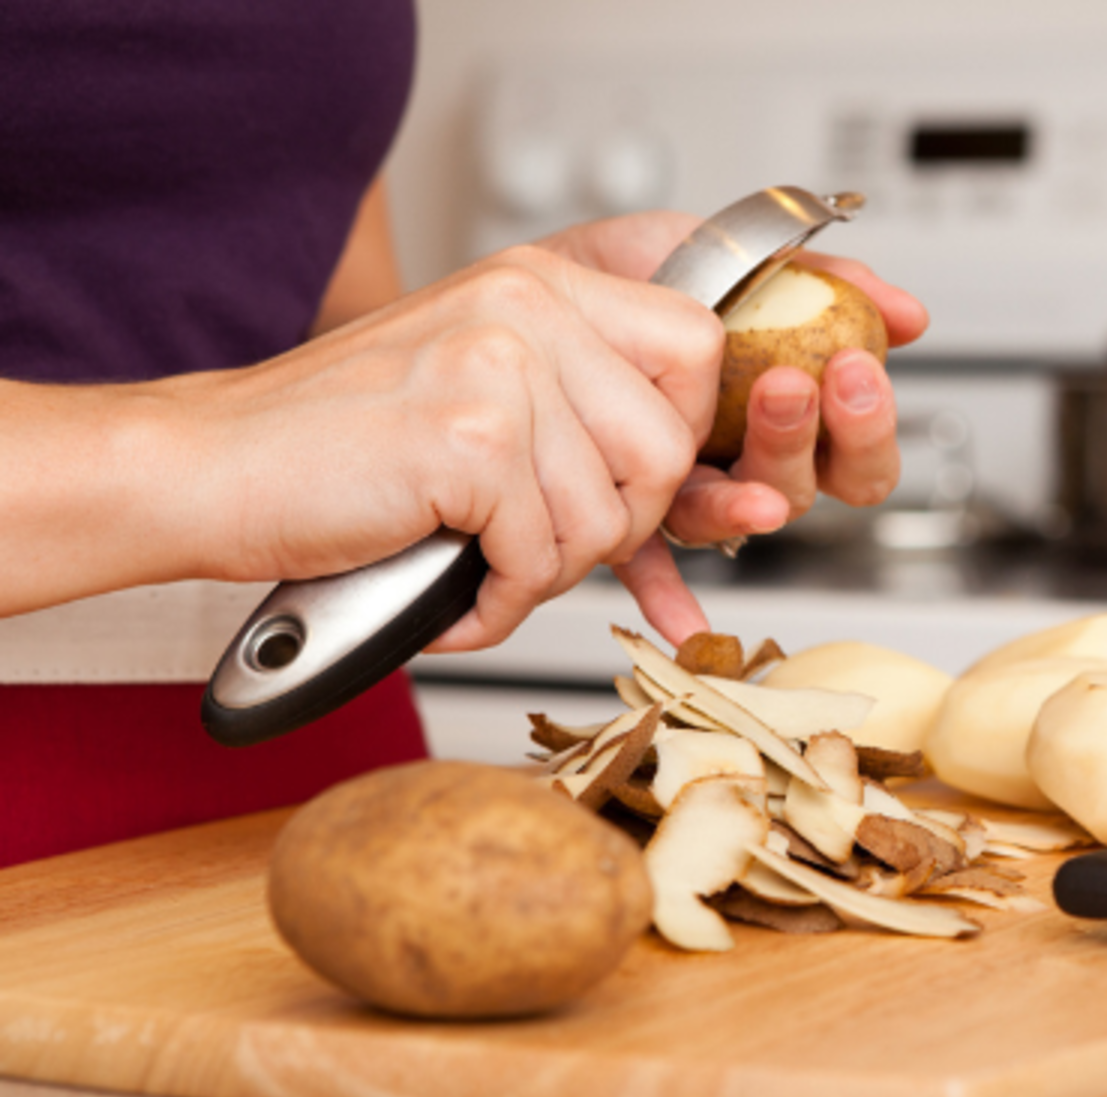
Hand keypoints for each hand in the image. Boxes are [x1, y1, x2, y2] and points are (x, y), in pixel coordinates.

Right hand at [179, 241, 724, 651]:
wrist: (211, 467)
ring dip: (548, 570)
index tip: (624, 479)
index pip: (695, 346)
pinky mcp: (468, 441)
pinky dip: (498, 602)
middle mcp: (528, 306)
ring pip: (609, 516)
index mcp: (543, 283)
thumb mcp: (479, 379)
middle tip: (542, 541)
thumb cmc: (341, 444)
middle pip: (668, 447)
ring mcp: (499, 367)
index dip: (680, 434)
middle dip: (619, 523)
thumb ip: (581, 394)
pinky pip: (540, 558)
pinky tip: (452, 591)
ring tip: (480, 561)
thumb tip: (695, 464)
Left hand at [543, 213, 930, 640]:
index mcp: (786, 417)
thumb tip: (906, 314)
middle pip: (806, 489)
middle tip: (795, 384)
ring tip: (725, 443)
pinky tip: (684, 622)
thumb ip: (825, 279)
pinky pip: (648, 566)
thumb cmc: (647, 278)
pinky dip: (666, 597)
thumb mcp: (739, 255)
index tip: (856, 368)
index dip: (868, 425)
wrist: (549, 282)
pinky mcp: (628, 512)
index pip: (857, 455)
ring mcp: (688, 492)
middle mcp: (745, 466)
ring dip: (746, 497)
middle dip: (808, 442)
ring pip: (734, 520)